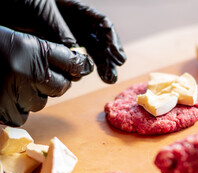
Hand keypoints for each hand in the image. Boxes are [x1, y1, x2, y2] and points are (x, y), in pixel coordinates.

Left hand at [0, 0, 125, 83]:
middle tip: (112, 76)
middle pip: (99, 42)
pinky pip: (69, 60)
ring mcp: (63, 37)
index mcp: (74, 10)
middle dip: (108, 58)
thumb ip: (60, 32)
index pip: (101, 25)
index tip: (118, 57)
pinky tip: (81, 77)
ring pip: (87, 53)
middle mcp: (73, 24)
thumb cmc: (19, 1)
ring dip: (99, 66)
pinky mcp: (52, 50)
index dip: (113, 41)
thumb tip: (78, 55)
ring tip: (108, 79)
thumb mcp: (42, 13)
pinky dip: (76, 70)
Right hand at [0, 26, 93, 125]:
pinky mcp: (2, 110)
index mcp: (34, 50)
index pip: (72, 62)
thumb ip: (44, 54)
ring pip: (40, 103)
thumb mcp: (19, 42)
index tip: (79, 68)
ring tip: (10, 84)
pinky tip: (2, 96)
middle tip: (34, 76)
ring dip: (30, 97)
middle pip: (60, 87)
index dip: (77, 66)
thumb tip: (75, 68)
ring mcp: (16, 93)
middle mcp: (29, 72)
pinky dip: (14, 109)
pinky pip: (21, 116)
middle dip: (52, 84)